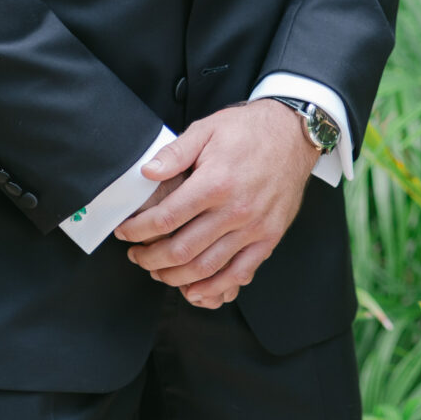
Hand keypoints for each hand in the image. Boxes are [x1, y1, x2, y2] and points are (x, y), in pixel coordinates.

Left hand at [115, 100, 317, 307]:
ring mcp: (254, 227)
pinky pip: (240, 272)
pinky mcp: (269, 237)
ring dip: (175, 277)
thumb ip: (175, 153)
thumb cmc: (249, 130)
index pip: (166, 219)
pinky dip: (215, 287)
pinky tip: (195, 290)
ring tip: (158, 271)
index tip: (125, 232)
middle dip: (150, 259)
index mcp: (216, 182)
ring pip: (206, 268)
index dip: (138, 230)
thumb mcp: (207, 129)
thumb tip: (146, 173)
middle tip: (137, 256)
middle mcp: (235, 210)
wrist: (294, 134)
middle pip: (182, 250)